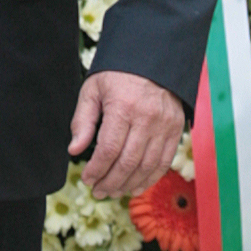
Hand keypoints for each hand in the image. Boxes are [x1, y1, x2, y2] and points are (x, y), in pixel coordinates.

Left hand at [69, 68, 184, 198]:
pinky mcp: (176, 129)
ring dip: (129, 185)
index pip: (108, 150)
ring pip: (147, 166)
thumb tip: (74, 149)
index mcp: (123, 107)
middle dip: (110, 182)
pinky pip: (164, 162)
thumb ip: (82, 120)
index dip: (96, 170)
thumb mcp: (93, 90)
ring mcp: (165, 125)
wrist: (153, 59)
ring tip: (114, 191)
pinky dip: (150, 178)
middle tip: (98, 191)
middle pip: (128, 162)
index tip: (87, 179)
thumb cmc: (118, 74)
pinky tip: (136, 186)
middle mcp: (147, 118)